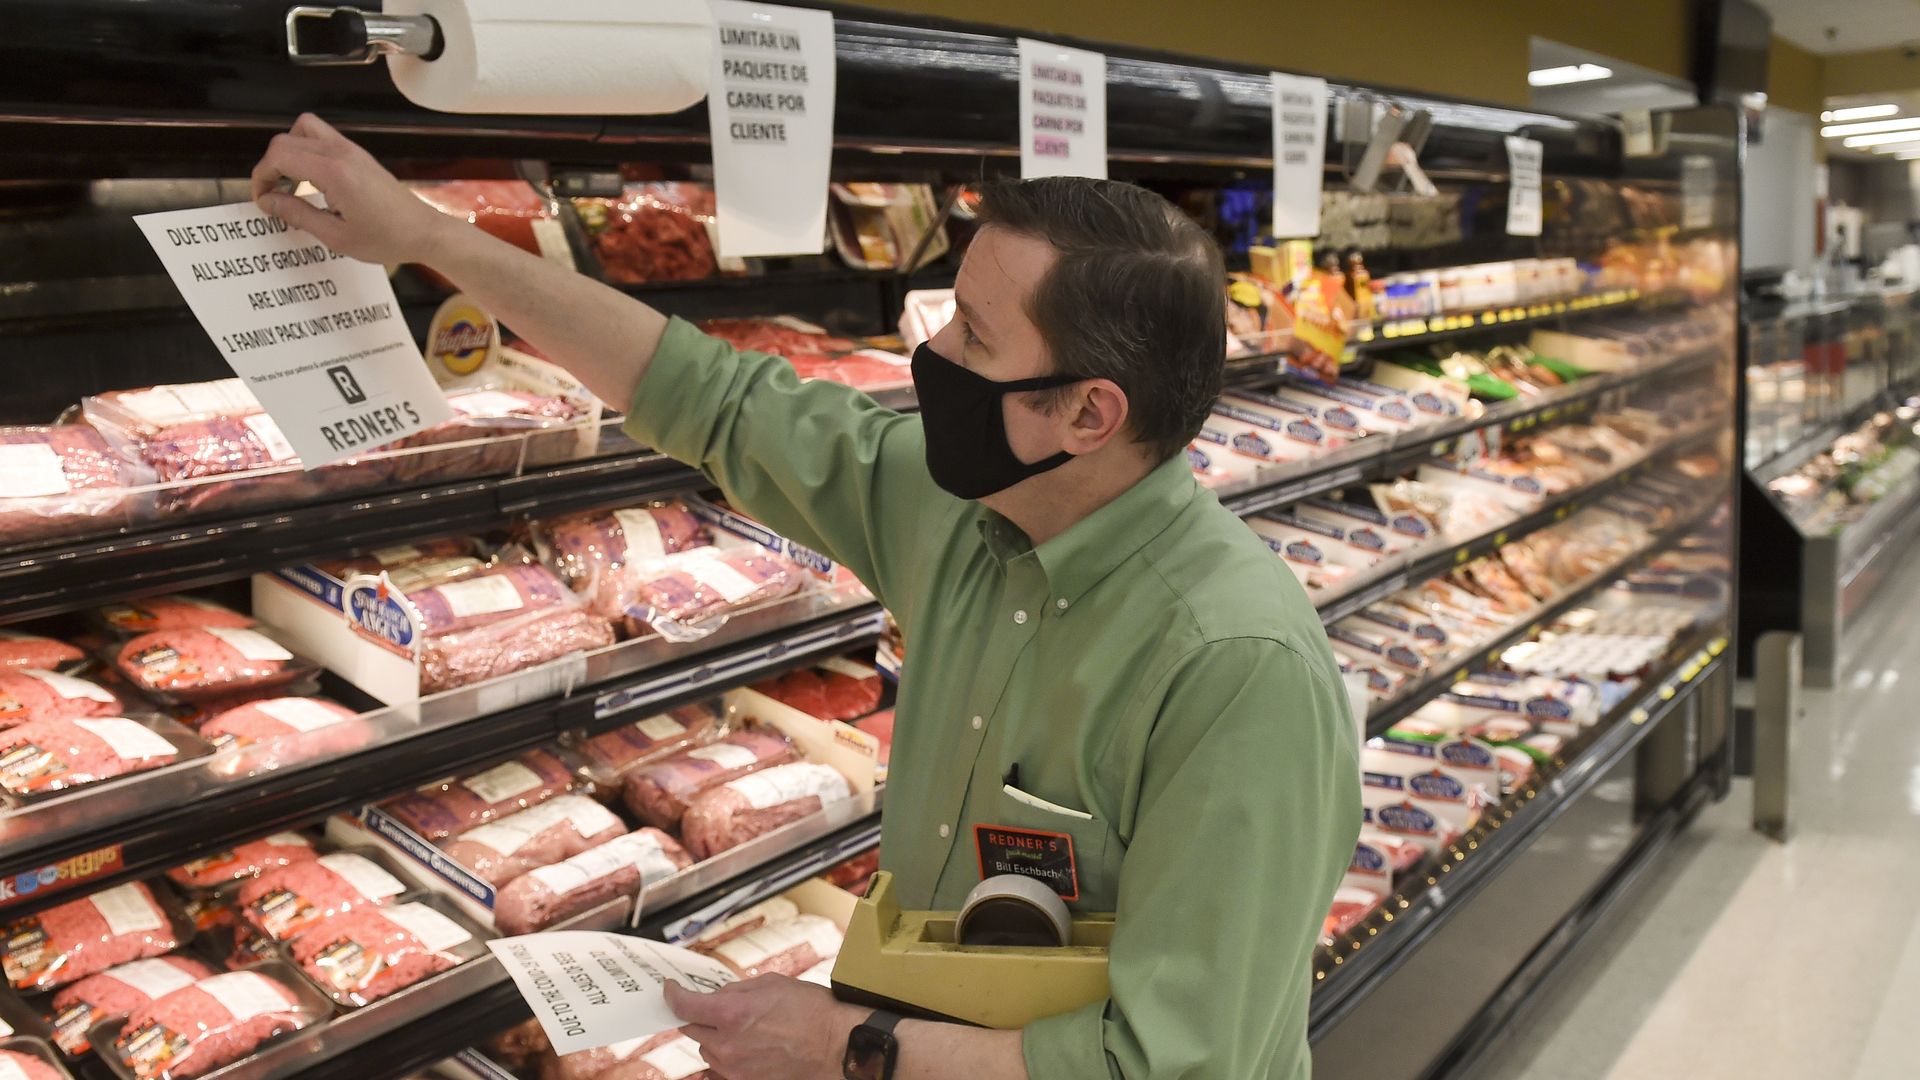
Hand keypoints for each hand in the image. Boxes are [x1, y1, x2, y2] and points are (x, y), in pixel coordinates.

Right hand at [249, 113, 451, 265]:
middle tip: (274, 196)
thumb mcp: (336, 236)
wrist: (424, 232)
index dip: (262, 176)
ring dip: (289, 152)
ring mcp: (352, 150)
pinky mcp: (359, 154)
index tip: (263, 199)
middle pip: (285, 140)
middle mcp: (342, 153)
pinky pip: (322, 137)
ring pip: (303, 128)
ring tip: (293, 184)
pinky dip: (307, 151)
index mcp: (334, 172)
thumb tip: (267, 201)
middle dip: (271, 165)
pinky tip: (313, 181)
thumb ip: (297, 214)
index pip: (279, 155)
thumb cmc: (387, 239)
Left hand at [666, 974, 864, 1079]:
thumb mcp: (771, 985)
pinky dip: (726, 1055)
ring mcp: (735, 1068)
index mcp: (732, 1013)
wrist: (836, 1044)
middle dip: (700, 1015)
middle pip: (692, 1028)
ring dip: (714, 1036)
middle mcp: (727, 1044)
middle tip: (717, 1007)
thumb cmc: (810, 1010)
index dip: (673, 994)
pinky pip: (721, 1068)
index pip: (684, 1006)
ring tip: (744, 1027)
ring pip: (706, 1049)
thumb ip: (735, 990)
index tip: (670, 989)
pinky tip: (746, 1045)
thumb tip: (714, 995)